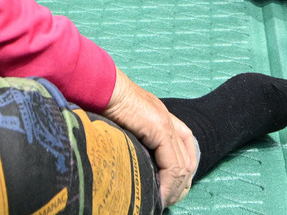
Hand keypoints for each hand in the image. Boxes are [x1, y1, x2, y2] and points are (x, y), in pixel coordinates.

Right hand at [103, 68, 197, 207]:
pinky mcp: (159, 126)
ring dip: (175, 188)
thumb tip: (133, 163)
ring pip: (183, 164)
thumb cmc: (101, 102)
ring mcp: (164, 120)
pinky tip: (159, 194)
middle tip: (168, 200)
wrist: (98, 85)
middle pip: (188, 158)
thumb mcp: (121, 124)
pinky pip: (172, 164)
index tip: (170, 190)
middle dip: (181, 185)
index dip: (181, 172)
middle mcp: (166, 116)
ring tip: (162, 200)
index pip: (184, 146)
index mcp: (157, 115)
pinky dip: (168, 184)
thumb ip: (133, 138)